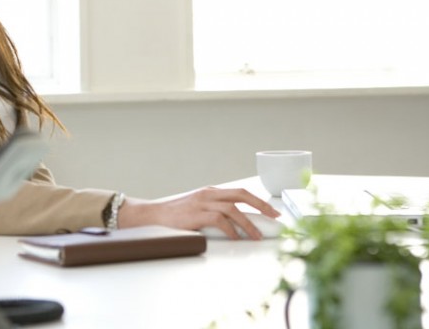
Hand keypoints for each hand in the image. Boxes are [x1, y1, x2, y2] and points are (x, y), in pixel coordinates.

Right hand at [116, 186, 278, 239]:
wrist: (154, 215)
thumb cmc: (176, 215)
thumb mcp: (198, 208)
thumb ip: (214, 211)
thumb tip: (236, 224)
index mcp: (211, 192)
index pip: (240, 192)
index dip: (258, 201)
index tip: (272, 211)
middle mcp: (209, 194)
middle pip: (241, 195)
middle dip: (261, 206)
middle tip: (274, 217)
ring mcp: (202, 202)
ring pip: (233, 209)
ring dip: (248, 223)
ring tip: (256, 236)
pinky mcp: (196, 214)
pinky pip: (219, 220)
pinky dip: (230, 230)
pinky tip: (235, 238)